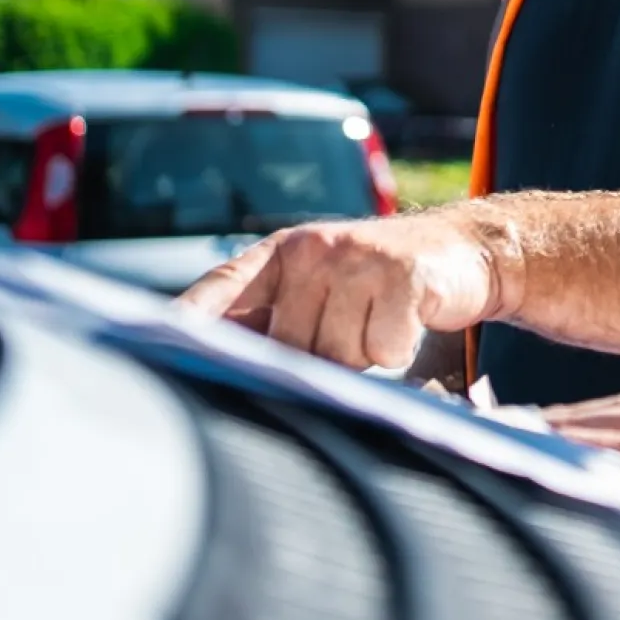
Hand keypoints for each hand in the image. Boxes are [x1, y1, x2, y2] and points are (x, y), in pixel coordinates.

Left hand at [175, 206, 514, 369]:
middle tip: (350, 336)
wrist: (466, 249)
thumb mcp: (325, 289)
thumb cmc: (383, 283)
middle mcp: (313, 248)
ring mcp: (358, 257)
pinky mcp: (403, 274)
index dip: (188, 319)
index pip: (222, 289)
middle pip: (288, 345)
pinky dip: (397, 348)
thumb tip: (227, 371)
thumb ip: (278, 320)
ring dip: (362, 356)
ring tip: (378, 326)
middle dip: (317, 361)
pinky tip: (406, 322)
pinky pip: (384, 348)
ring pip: (338, 354)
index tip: (154, 344)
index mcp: (283, 254)